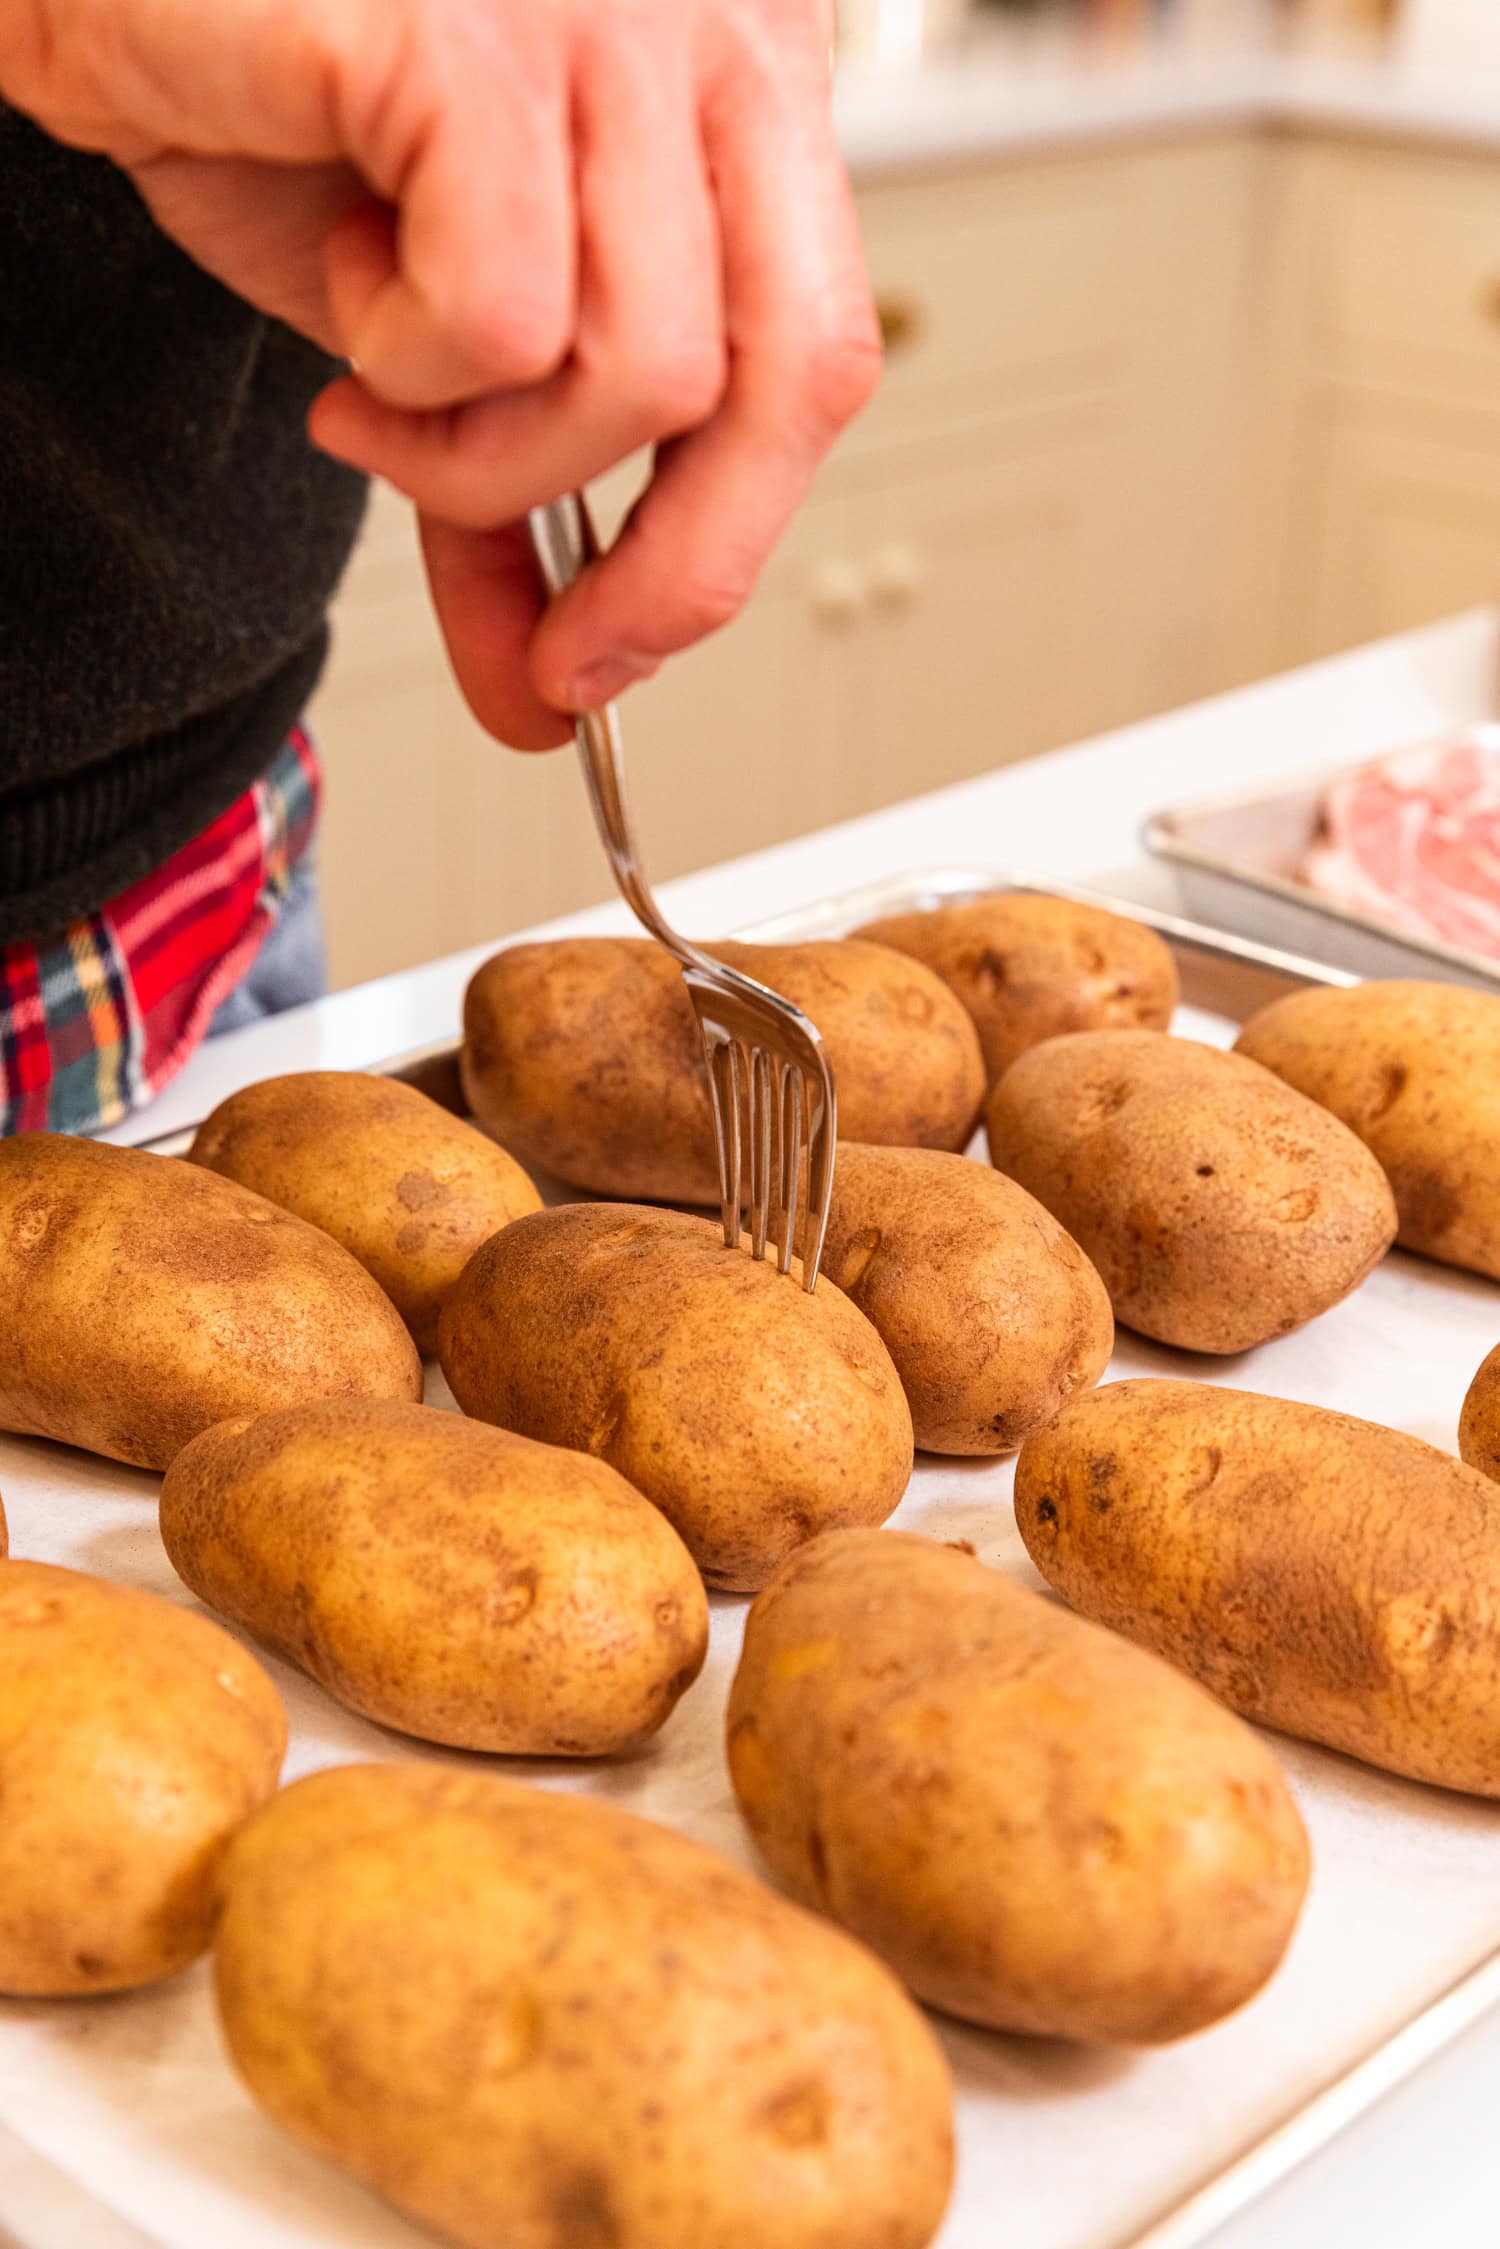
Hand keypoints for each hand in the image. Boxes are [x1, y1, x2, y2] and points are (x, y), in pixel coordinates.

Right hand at [4, 0, 879, 746]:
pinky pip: (502, 321)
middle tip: (561, 648)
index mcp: (740, 78)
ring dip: (480, 451)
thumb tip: (549, 695)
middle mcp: (710, 19)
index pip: (818, 354)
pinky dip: (405, 359)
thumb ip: (514, 503)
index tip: (620, 651)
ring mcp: (611, 15)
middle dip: (672, 570)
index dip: (726, 538)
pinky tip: (348, 269)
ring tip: (379, 376)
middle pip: (792, 376)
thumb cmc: (275, 108)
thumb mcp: (439, 340)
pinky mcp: (482, 43)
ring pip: (642, 373)